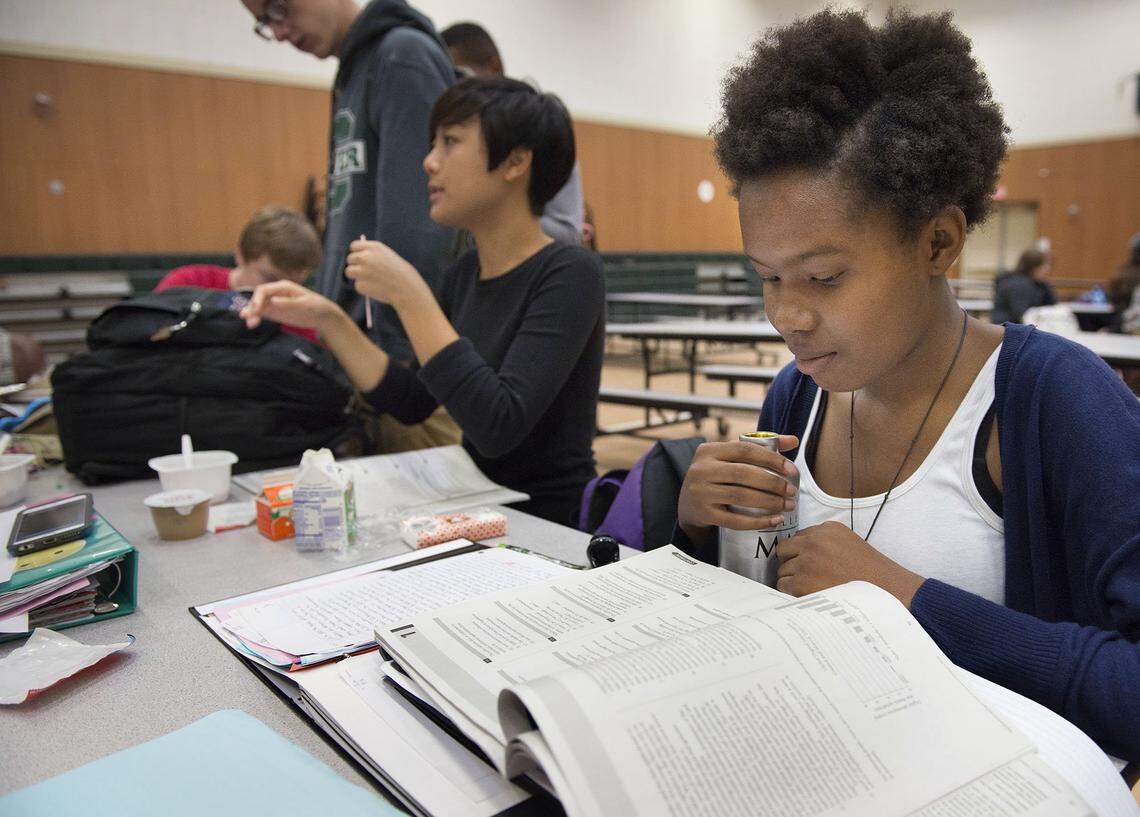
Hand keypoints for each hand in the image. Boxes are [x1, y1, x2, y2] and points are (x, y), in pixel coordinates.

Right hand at [240, 280, 340, 332]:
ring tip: (250, 324)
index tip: (255, 309)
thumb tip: (273, 301)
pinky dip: (256, 318)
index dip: (257, 299)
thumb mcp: (305, 305)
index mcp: (283, 287)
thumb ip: (289, 303)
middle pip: (258, 298)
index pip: (264, 290)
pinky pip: (262, 313)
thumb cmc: (316, 307)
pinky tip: (252, 324)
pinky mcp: (275, 311)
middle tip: (249, 319)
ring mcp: (274, 302)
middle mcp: (276, 293)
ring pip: (258, 306)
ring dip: (252, 314)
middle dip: (252, 307)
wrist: (323, 315)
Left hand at [345, 239, 428, 307]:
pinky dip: (364, 288)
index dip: (357, 253)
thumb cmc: (402, 274)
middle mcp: (365, 257)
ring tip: (372, 281)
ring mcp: (361, 271)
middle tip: (365, 272)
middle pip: (350, 259)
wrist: (407, 289)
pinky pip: (358, 286)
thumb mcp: (389, 256)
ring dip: (357, 276)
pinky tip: (377, 289)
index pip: (354, 246)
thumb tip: (360, 256)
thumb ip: (374, 254)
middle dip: (355, 265)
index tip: (360, 259)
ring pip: (349, 272)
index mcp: (374, 247)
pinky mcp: (360, 285)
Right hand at [677, 436, 798, 543]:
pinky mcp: (703, 514)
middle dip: (773, 483)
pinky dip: (758, 522)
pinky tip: (775, 520)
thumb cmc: (717, 477)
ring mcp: (700, 492)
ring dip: (769, 502)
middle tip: (792, 491)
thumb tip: (793, 440)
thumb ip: (759, 447)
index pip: (744, 449)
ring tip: (787, 505)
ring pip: (741, 496)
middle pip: (744, 473)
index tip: (792, 471)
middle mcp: (701, 469)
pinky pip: (735, 520)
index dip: (771, 459)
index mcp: (709, 450)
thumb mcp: (730, 458)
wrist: (688, 505)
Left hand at [776, 521, 924, 606]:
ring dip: (792, 578)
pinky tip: (806, 594)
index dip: (803, 551)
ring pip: (782, 569)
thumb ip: (826, 541)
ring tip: (809, 587)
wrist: (883, 591)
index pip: (800, 537)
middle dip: (791, 561)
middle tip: (804, 574)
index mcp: (827, 529)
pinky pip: (783, 585)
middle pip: (785, 549)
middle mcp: (813, 542)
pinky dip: (791, 592)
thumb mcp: (849, 542)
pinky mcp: (801, 581)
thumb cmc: (869, 572)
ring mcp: (806, 561)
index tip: (810, 562)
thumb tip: (802, 550)